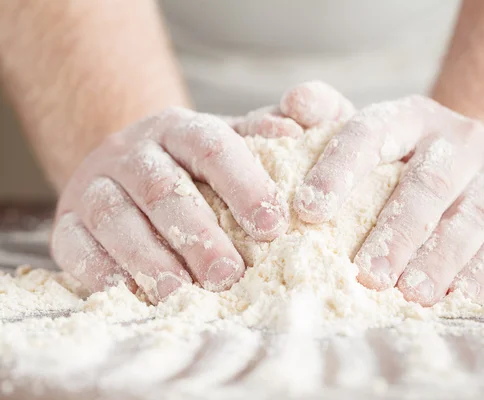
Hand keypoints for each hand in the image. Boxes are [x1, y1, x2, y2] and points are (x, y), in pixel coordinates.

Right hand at [50, 81, 352, 302]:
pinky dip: (100, 271)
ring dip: (149, 258)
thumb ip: (260, 136)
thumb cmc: (190, 166)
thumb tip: (296, 131)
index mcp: (177, 128)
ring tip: (182, 293)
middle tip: (229, 274)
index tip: (273, 226)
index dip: (243, 185)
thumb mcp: (226, 141)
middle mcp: (132, 151)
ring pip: (114, 217)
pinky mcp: (66, 220)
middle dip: (197, 234)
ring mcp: (93, 183)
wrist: (125, 167)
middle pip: (162, 189)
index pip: (211, 147)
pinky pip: (74, 244)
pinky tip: (129, 294)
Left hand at [293, 94, 483, 305]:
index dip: (339, 170)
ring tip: (411, 295)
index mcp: (410, 118)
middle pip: (426, 185)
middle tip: (367, 275)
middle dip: (396, 233)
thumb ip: (328, 120)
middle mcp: (459, 140)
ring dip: (439, 260)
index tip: (308, 212)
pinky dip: (483, 273)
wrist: (479, 162)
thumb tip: (294, 103)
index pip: (371, 135)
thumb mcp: (373, 133)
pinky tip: (459, 297)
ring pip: (470, 218)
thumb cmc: (407, 158)